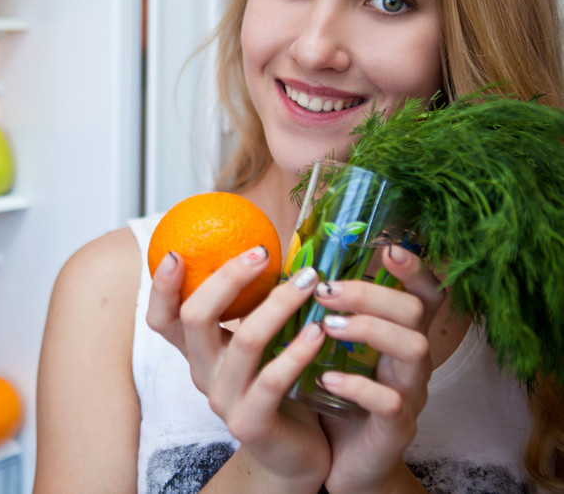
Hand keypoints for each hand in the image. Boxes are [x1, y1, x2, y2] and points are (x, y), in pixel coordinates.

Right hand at [146, 247, 330, 489]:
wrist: (294, 454)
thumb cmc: (280, 387)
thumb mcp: (257, 343)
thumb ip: (252, 306)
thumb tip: (269, 244)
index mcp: (197, 351)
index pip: (161, 317)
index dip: (161, 286)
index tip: (176, 252)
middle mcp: (202, 372)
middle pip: (194, 317)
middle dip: (227, 278)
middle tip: (263, 253)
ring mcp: (223, 399)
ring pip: (243, 341)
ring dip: (278, 305)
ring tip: (309, 282)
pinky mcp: (250, 423)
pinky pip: (272, 379)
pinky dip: (297, 350)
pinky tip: (319, 331)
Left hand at [314, 245, 444, 493]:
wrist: (341, 462)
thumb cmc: (333, 396)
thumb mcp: (330, 350)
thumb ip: (323, 314)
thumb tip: (291, 266)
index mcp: (397, 334)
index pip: (422, 292)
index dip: (415, 268)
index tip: (389, 249)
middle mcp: (410, 359)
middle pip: (415, 310)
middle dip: (370, 293)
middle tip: (324, 291)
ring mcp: (408, 392)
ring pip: (414, 348)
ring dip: (369, 329)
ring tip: (326, 327)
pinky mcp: (396, 428)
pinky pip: (390, 402)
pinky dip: (360, 386)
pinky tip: (328, 379)